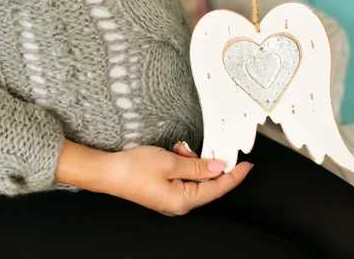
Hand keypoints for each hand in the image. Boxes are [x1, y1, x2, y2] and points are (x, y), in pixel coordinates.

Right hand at [107, 145, 252, 215]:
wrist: (107, 172)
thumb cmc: (132, 170)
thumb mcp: (171, 162)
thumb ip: (197, 166)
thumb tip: (218, 167)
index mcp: (183, 201)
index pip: (218, 188)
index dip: (234, 176)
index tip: (246, 166)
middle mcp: (178, 203)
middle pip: (206, 183)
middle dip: (204, 163)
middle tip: (191, 148)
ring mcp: (170, 198)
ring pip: (193, 178)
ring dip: (190, 161)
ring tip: (176, 150)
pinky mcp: (163, 190)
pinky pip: (181, 177)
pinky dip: (181, 164)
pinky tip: (172, 155)